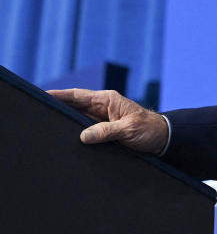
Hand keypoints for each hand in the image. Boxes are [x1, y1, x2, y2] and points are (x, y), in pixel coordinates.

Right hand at [47, 88, 168, 154]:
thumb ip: (106, 132)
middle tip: (37, 113)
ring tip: (45, 126)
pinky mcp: (103, 130)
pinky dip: (74, 133)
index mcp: (107, 100)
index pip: (77, 95)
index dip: (59, 95)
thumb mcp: (128, 130)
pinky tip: (63, 138)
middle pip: (73, 106)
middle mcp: (102, 107)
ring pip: (77, 119)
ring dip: (65, 122)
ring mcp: (101, 119)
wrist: (162, 139)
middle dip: (57, 108)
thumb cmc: (149, 129)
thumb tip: (83, 136)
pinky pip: (84, 130)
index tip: (42, 94)